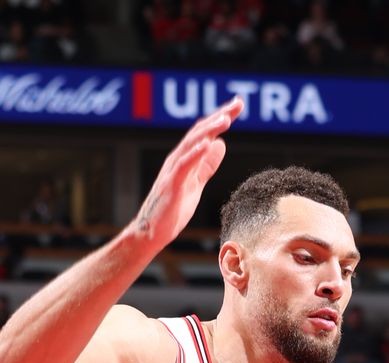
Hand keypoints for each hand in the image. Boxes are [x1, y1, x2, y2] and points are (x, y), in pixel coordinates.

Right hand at [131, 96, 242, 249]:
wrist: (151, 232)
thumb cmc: (171, 210)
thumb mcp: (196, 183)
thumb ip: (207, 164)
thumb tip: (220, 144)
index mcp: (186, 159)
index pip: (205, 133)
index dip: (221, 118)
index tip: (238, 105)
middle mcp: (178, 159)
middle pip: (200, 132)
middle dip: (219, 116)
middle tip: (238, 103)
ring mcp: (173, 171)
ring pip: (192, 144)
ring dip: (209, 130)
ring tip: (226, 118)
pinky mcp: (171, 185)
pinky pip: (183, 165)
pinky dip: (194, 153)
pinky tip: (207, 143)